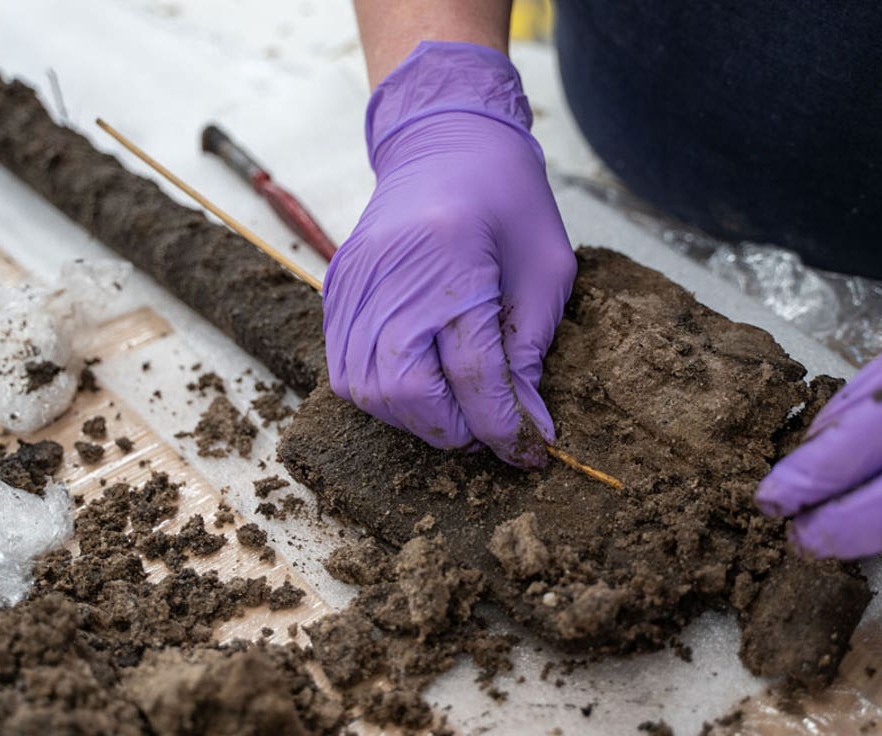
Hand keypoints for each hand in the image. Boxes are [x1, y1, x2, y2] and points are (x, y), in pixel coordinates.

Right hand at [324, 41, 574, 466]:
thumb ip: (531, 349)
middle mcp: (390, 272)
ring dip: (416, 419)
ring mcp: (353, 281)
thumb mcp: (545, 269)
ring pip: (368, 391)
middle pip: (407, 392)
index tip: (531, 450)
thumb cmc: (507, 197)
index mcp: (451, 257)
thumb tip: (524, 424)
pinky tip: (422, 386)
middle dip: (454, 429)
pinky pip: (344, 369)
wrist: (445, 139)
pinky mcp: (335, 289)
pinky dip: (383, 394)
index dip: (504, 425)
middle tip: (492, 429)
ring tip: (459, 411)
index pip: (473, 372)